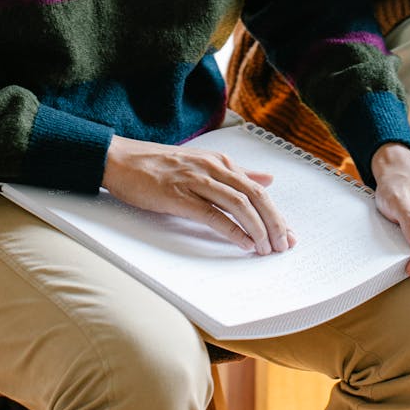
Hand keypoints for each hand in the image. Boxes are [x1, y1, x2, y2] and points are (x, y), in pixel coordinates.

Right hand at [102, 135, 295, 255]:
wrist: (120, 159)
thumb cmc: (158, 164)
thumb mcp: (203, 162)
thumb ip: (236, 172)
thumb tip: (268, 179)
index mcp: (220, 161)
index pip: (258, 189)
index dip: (276, 214)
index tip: (288, 235)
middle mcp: (212, 168)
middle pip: (255, 196)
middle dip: (274, 223)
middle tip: (283, 246)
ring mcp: (196, 180)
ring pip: (239, 204)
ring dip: (257, 229)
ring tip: (266, 249)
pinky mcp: (178, 196)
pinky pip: (212, 214)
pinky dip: (232, 230)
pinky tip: (243, 244)